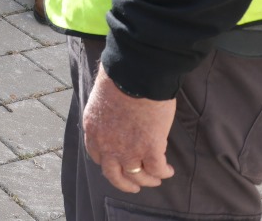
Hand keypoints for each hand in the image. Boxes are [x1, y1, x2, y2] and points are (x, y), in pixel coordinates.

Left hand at [82, 66, 175, 193]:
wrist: (136, 75)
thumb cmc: (120, 77)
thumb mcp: (102, 99)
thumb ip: (107, 115)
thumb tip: (119, 118)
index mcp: (93, 129)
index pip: (97, 155)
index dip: (108, 162)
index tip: (116, 164)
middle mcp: (107, 144)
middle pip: (113, 175)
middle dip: (124, 184)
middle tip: (133, 187)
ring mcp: (128, 149)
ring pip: (137, 176)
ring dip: (147, 180)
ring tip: (156, 179)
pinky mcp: (150, 149)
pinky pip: (157, 169)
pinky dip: (163, 172)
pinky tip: (168, 170)